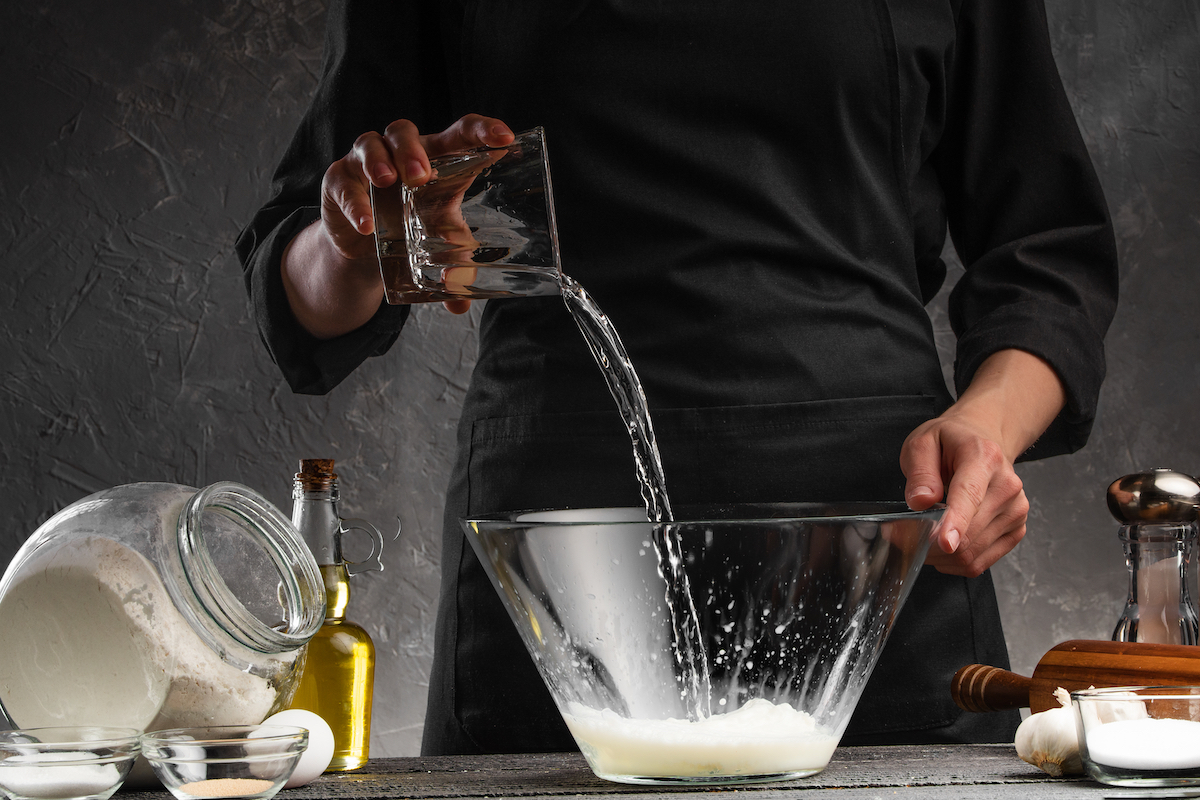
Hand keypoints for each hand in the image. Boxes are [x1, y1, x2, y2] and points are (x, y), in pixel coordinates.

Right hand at [282, 115, 514, 336]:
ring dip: (380, 161)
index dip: (481, 130)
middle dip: (413, 150)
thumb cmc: (411, 231)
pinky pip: (343, 183)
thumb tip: (460, 304)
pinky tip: (366, 224)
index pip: (460, 133)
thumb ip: (454, 270)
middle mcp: (399, 152)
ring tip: (389, 181)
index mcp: (435, 159)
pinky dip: (354, 202)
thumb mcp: (438, 247)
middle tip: (422, 175)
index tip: (505, 138)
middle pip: (405, 132)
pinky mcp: (338, 180)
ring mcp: (365, 163)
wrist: (363, 250)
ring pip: (371, 144)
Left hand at [900, 349, 1065, 576]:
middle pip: (970, 533)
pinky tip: (943, 545)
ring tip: (923, 536)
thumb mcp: (923, 443)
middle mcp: (1007, 486)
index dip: (956, 522)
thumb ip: (920, 472)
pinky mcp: (1016, 530)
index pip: (970, 496)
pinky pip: (980, 562)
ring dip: (941, 556)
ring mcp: (1016, 510)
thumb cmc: (950, 443)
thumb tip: (921, 501)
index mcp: (984, 459)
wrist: (983, 441)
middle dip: (931, 544)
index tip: (945, 543)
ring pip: (973, 554)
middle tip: (901, 536)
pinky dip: (956, 562)